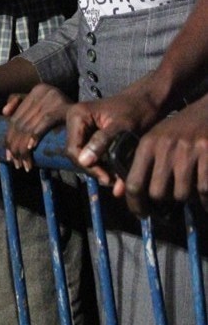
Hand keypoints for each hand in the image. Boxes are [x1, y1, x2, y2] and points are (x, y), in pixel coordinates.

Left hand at [3, 84, 71, 169]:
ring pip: (29, 125)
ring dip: (24, 147)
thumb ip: (22, 104)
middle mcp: (44, 91)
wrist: (95, 113)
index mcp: (38, 90)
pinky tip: (30, 147)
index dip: (9, 137)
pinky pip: (44, 122)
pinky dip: (35, 134)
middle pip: (21, 123)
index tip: (8, 156)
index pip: (16, 118)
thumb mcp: (44, 106)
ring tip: (24, 163)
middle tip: (16, 163)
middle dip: (15, 146)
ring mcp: (54, 97)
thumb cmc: (67, 114)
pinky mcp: (64, 107)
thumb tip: (5, 112)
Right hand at [66, 86, 163, 185]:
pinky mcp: (90, 133)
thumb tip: (83, 160)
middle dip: (93, 169)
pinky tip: (114, 169)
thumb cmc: (136, 110)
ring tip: (116, 177)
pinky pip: (90, 152)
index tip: (108, 178)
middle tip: (113, 180)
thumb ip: (102, 142)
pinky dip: (101, 163)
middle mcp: (75, 120)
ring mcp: (81, 127)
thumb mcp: (121, 126)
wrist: (147, 101)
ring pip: (83, 156)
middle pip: (76, 154)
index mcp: (78, 115)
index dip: (88, 167)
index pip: (73, 149)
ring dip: (98, 168)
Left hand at [116, 96, 207, 215]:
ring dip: (187, 198)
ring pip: (182, 194)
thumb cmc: (179, 130)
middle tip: (171, 200)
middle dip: (165, 202)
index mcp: (148, 144)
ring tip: (190, 191)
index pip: (133, 183)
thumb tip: (124, 195)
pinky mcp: (207, 152)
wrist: (206, 110)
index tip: (141, 214)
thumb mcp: (157, 140)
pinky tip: (205, 197)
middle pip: (158, 193)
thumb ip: (143, 165)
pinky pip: (204, 190)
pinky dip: (205, 199)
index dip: (136, 204)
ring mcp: (187, 150)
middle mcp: (165, 147)